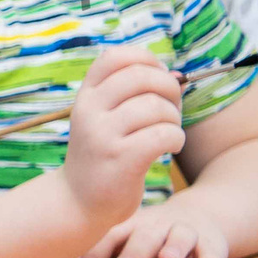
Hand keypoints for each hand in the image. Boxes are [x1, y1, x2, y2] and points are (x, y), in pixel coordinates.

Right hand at [55, 46, 182, 229]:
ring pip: (157, 106)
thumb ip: (134, 94)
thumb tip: (178, 75)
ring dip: (174, 120)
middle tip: (171, 111)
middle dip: (170, 90)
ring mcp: (102, 134)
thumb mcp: (105, 119)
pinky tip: (169, 148)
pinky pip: (164, 134)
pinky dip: (176, 139)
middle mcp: (88, 110)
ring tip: (167, 133)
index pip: (115, 57)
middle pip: (143, 76)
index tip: (157, 80)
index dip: (146, 60)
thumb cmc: (102, 155)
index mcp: (85, 96)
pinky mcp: (120, 158)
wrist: (78, 201)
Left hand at [64, 193, 228, 257]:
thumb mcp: (125, 240)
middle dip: (134, 253)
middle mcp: (156, 226)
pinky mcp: (211, 241)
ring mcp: (185, 231)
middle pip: (143, 236)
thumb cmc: (148, 235)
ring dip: (173, 248)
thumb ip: (100, 255)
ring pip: (180, 237)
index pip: (108, 238)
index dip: (93, 257)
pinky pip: (212, 252)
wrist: (197, 216)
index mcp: (129, 226)